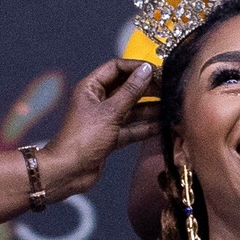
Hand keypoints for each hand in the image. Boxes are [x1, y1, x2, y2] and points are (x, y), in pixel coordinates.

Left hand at [41, 58, 159, 196]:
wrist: (69, 172)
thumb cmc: (82, 139)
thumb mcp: (110, 112)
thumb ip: (131, 91)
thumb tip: (146, 71)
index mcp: (91, 88)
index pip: (116, 67)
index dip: (136, 67)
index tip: (157, 71)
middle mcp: (98, 101)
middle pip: (126, 88)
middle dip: (147, 88)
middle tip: (168, 89)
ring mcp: (105, 119)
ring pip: (132, 109)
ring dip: (150, 108)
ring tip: (171, 106)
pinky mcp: (111, 137)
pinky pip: (132, 127)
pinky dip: (146, 127)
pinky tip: (163, 125)